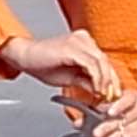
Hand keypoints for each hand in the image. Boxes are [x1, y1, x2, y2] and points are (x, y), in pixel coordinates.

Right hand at [0, 30, 119, 99]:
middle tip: (111, 97)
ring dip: (104, 81)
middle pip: (105, 61)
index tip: (113, 94)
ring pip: (101, 62)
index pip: (104, 61)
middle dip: (111, 81)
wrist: (23, 56)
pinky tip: (96, 89)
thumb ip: (86, 81)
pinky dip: (96, 79)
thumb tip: (100, 92)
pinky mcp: (72, 47)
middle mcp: (83, 39)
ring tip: (103, 95)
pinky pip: (91, 64)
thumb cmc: (42, 65)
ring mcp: (78, 41)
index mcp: (84, 43)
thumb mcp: (70, 77)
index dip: (111, 79)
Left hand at [92, 90, 136, 136]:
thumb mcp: (114, 113)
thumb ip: (96, 116)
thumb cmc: (129, 117)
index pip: (127, 98)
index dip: (118, 105)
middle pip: (123, 117)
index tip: (109, 113)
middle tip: (96, 134)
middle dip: (107, 126)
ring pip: (129, 128)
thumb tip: (78, 123)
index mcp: (132, 97)